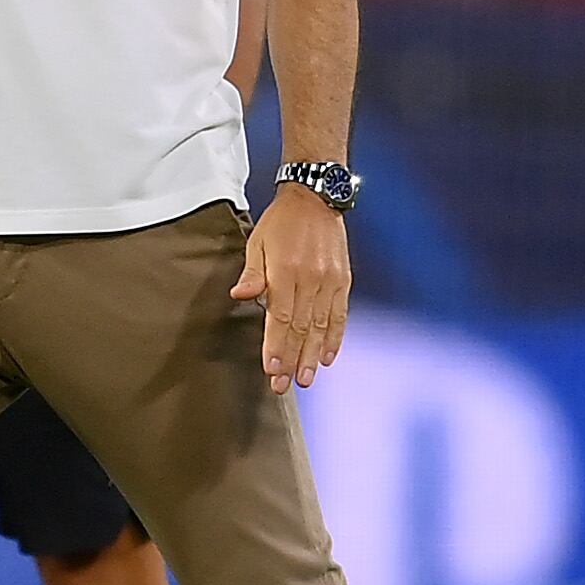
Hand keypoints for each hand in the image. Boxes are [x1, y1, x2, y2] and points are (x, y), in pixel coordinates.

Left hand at [231, 185, 351, 394]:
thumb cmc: (281, 222)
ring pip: (321, 326)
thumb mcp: (257, 241)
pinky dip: (335, 337)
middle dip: (292, 359)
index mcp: (285, 271)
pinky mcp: (343, 280)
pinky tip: (329, 357)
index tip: (271, 369)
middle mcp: (310, 278)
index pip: (280, 317)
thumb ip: (253, 273)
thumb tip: (241, 295)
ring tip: (307, 379)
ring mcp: (330, 281)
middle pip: (301, 328)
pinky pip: (340, 315)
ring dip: (313, 355)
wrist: (316, 198)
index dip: (276, 345)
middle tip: (284, 385)